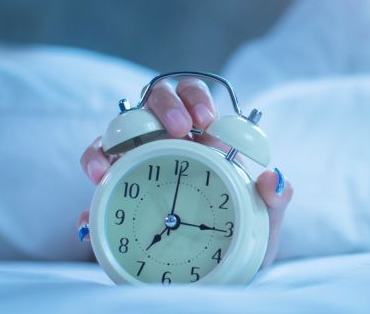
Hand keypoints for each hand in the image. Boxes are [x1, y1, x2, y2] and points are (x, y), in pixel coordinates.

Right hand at [77, 78, 293, 268]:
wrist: (210, 270)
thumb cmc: (238, 233)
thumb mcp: (262, 220)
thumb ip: (275, 199)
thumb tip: (273, 178)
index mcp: (205, 137)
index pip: (196, 98)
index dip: (197, 99)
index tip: (205, 120)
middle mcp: (170, 137)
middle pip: (158, 99)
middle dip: (166, 105)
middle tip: (179, 129)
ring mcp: (140, 153)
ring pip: (121, 125)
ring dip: (117, 134)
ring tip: (118, 160)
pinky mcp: (115, 177)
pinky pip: (98, 161)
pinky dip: (94, 165)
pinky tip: (99, 181)